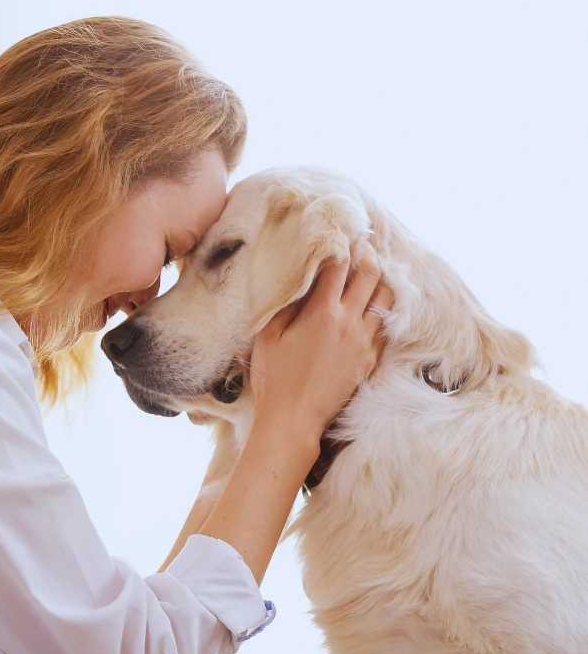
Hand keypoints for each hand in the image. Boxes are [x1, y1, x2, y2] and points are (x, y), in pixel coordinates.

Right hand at [250, 241, 392, 452]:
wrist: (293, 420)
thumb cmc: (274, 377)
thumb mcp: (267, 335)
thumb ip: (284, 302)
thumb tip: (296, 278)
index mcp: (322, 313)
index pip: (339, 266)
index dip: (341, 245)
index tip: (339, 233)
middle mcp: (350, 323)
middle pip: (370, 275)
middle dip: (367, 255)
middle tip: (361, 244)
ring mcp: (364, 343)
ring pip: (386, 299)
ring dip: (380, 281)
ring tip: (371, 272)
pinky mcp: (369, 361)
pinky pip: (385, 326)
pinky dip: (382, 310)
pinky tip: (373, 306)